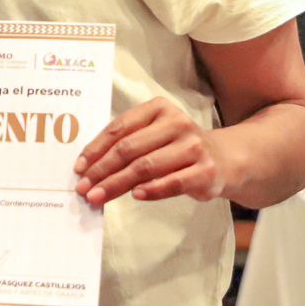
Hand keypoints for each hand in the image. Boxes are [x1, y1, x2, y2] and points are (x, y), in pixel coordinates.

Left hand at [74, 97, 226, 205]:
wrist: (225, 159)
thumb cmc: (178, 147)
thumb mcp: (155, 135)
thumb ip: (128, 143)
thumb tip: (90, 168)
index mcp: (158, 109)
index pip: (119, 128)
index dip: (96, 149)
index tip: (79, 168)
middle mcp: (176, 123)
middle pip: (129, 149)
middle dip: (102, 170)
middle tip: (84, 188)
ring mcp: (193, 146)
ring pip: (147, 166)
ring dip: (118, 184)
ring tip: (99, 197)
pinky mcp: (206, 171)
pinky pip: (173, 182)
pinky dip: (152, 190)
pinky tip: (135, 196)